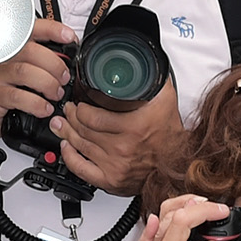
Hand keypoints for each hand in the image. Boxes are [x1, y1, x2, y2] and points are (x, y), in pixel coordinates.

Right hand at [0, 20, 75, 141]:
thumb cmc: (9, 94)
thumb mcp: (29, 77)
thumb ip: (46, 66)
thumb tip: (69, 64)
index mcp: (15, 50)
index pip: (32, 30)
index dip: (53, 30)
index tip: (69, 37)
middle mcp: (4, 59)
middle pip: (31, 51)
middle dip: (54, 65)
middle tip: (64, 78)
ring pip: (25, 71)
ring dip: (47, 83)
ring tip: (56, 94)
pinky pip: (16, 96)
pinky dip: (36, 103)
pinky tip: (44, 108)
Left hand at [56, 78, 183, 193]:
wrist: (179, 162)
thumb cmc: (171, 134)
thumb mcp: (165, 99)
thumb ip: (153, 78)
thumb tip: (144, 60)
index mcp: (133, 128)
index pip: (90, 116)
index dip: (78, 108)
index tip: (77, 103)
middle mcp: (122, 149)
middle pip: (82, 130)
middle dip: (70, 117)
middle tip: (68, 110)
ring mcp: (116, 166)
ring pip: (79, 146)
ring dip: (66, 133)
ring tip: (61, 124)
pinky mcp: (112, 180)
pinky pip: (81, 170)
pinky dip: (70, 157)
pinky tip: (67, 147)